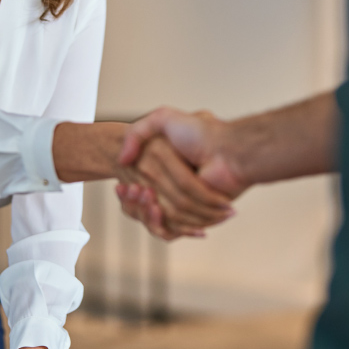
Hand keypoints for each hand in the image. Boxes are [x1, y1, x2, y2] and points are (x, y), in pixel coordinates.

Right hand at [116, 109, 249, 239]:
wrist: (228, 152)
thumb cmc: (202, 134)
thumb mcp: (163, 119)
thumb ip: (137, 132)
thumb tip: (122, 159)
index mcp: (166, 171)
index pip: (136, 190)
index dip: (126, 192)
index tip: (120, 185)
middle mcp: (174, 189)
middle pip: (142, 207)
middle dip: (132, 201)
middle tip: (126, 189)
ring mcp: (184, 204)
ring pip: (152, 219)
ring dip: (142, 211)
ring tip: (143, 195)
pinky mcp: (193, 218)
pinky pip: (168, 230)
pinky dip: (158, 222)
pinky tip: (153, 207)